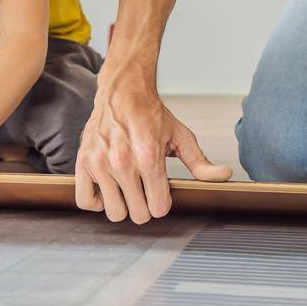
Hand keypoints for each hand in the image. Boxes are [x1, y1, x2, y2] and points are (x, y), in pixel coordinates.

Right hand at [75, 68, 231, 224]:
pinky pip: (84, 201)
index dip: (163, 202)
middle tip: (145, 189)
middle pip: (138, 215)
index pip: (159, 207)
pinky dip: (97, 202)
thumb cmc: (151, 114)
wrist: (122, 91)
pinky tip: (108, 189)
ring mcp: (100, 163)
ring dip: (123, 205)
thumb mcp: (181, 136)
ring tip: (127, 188)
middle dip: (145, 206)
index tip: (160, 190)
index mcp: (148, 156)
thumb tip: (223, 176)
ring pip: (114, 213)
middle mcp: (122, 162)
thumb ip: (200, 162)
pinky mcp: (83, 162)